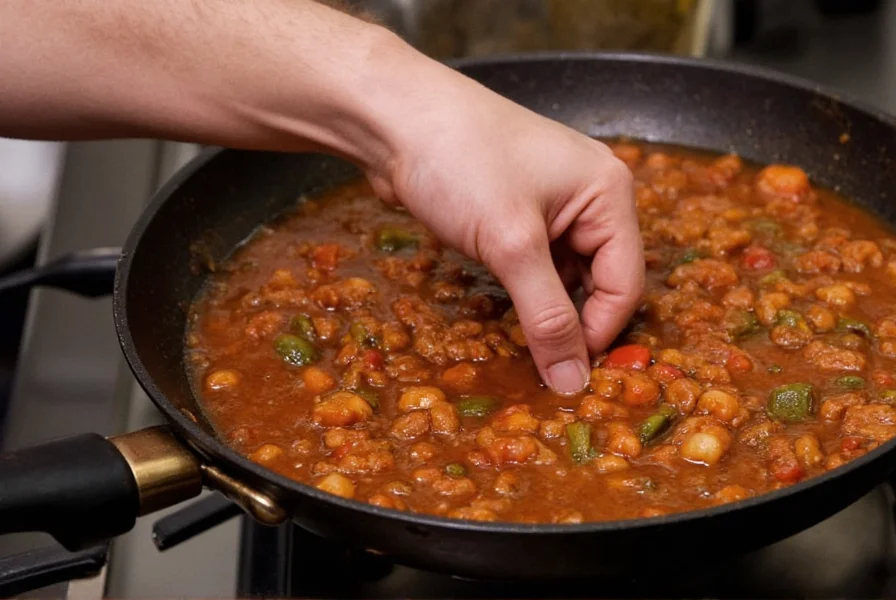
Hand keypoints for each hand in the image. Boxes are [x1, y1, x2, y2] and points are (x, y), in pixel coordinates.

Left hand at [366, 60, 644, 393]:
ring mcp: (551, 203)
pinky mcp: (516, 211)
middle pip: (599, 281)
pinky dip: (522, 290)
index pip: (626, 283)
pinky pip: (535, 264)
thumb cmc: (461, 163)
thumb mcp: (511, 244)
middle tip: (543, 364)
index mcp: (609, 193)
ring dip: (544, 308)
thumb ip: (546, 317)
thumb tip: (574, 382)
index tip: (566, 374)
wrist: (393, 117)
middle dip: (573, 322)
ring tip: (520, 340)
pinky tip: (502, 308)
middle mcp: (589, 197)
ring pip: (564, 276)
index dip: (599, 333)